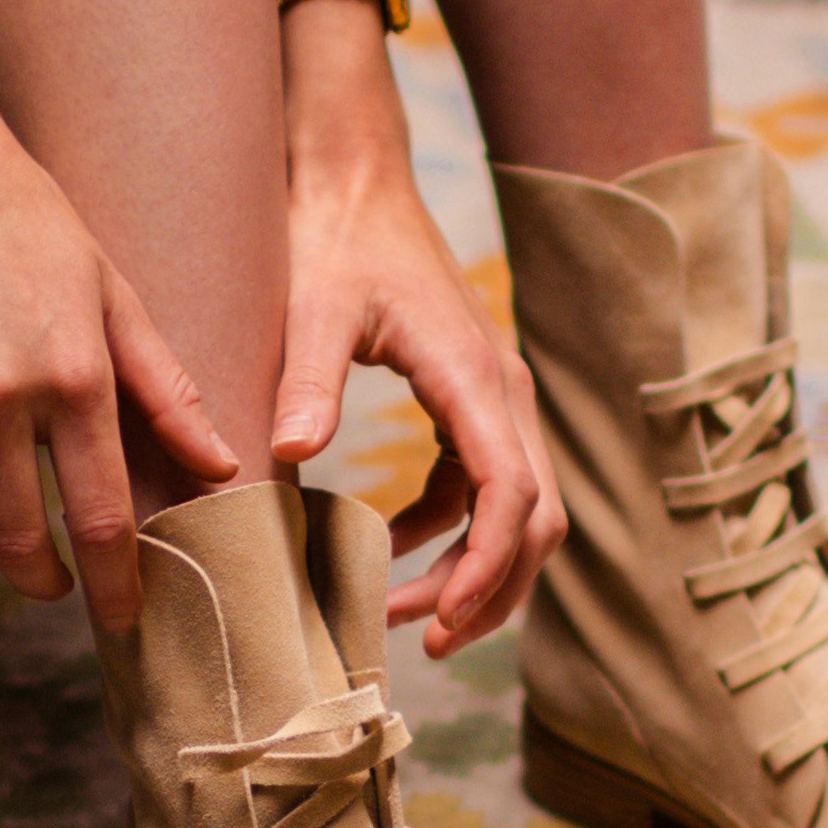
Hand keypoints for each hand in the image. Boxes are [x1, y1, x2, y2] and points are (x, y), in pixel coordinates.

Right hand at [0, 64, 235, 630]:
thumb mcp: (113, 292)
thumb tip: (221, 467)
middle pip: (16, 538)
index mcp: (72, 373)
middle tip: (57, 585)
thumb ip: (165, 388)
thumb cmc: (28, 217)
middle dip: (43, 579)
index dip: (116, 584)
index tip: (124, 621)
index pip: (102, 518)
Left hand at [273, 133, 562, 656]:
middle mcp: (503, 393)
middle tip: (421, 645)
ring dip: (474, 571)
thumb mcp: (314, 307)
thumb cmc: (335, 238)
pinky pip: (481, 486)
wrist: (354, 182)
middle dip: (489, 591)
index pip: (510, 495)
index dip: (484, 569)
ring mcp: (493, 399)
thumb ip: (308, 380)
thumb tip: (293, 455)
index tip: (437, 622)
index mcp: (475, 377)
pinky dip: (446, 531)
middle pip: (534, 520)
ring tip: (401, 616)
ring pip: (519, 512)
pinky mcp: (469, 401)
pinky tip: (382, 549)